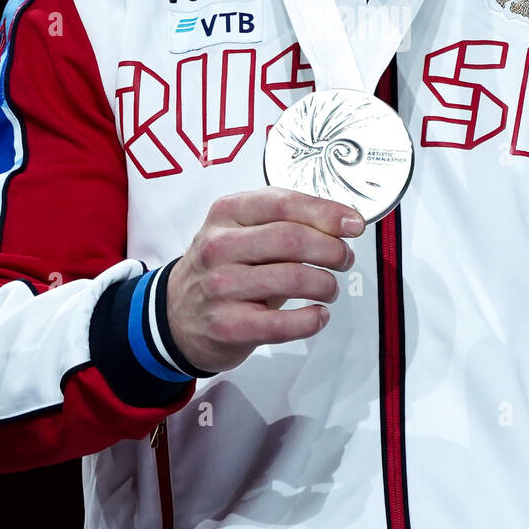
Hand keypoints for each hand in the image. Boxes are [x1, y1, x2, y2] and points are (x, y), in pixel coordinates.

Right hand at [166, 188, 364, 373]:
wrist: (176, 315)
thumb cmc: (221, 268)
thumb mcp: (240, 230)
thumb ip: (283, 221)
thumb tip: (340, 221)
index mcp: (227, 213)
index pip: (284, 203)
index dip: (326, 213)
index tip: (353, 224)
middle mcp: (219, 246)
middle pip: (292, 239)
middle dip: (332, 250)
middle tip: (345, 259)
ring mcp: (221, 287)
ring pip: (293, 279)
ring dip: (326, 284)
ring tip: (330, 288)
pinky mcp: (228, 326)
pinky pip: (283, 323)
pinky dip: (311, 319)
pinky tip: (317, 315)